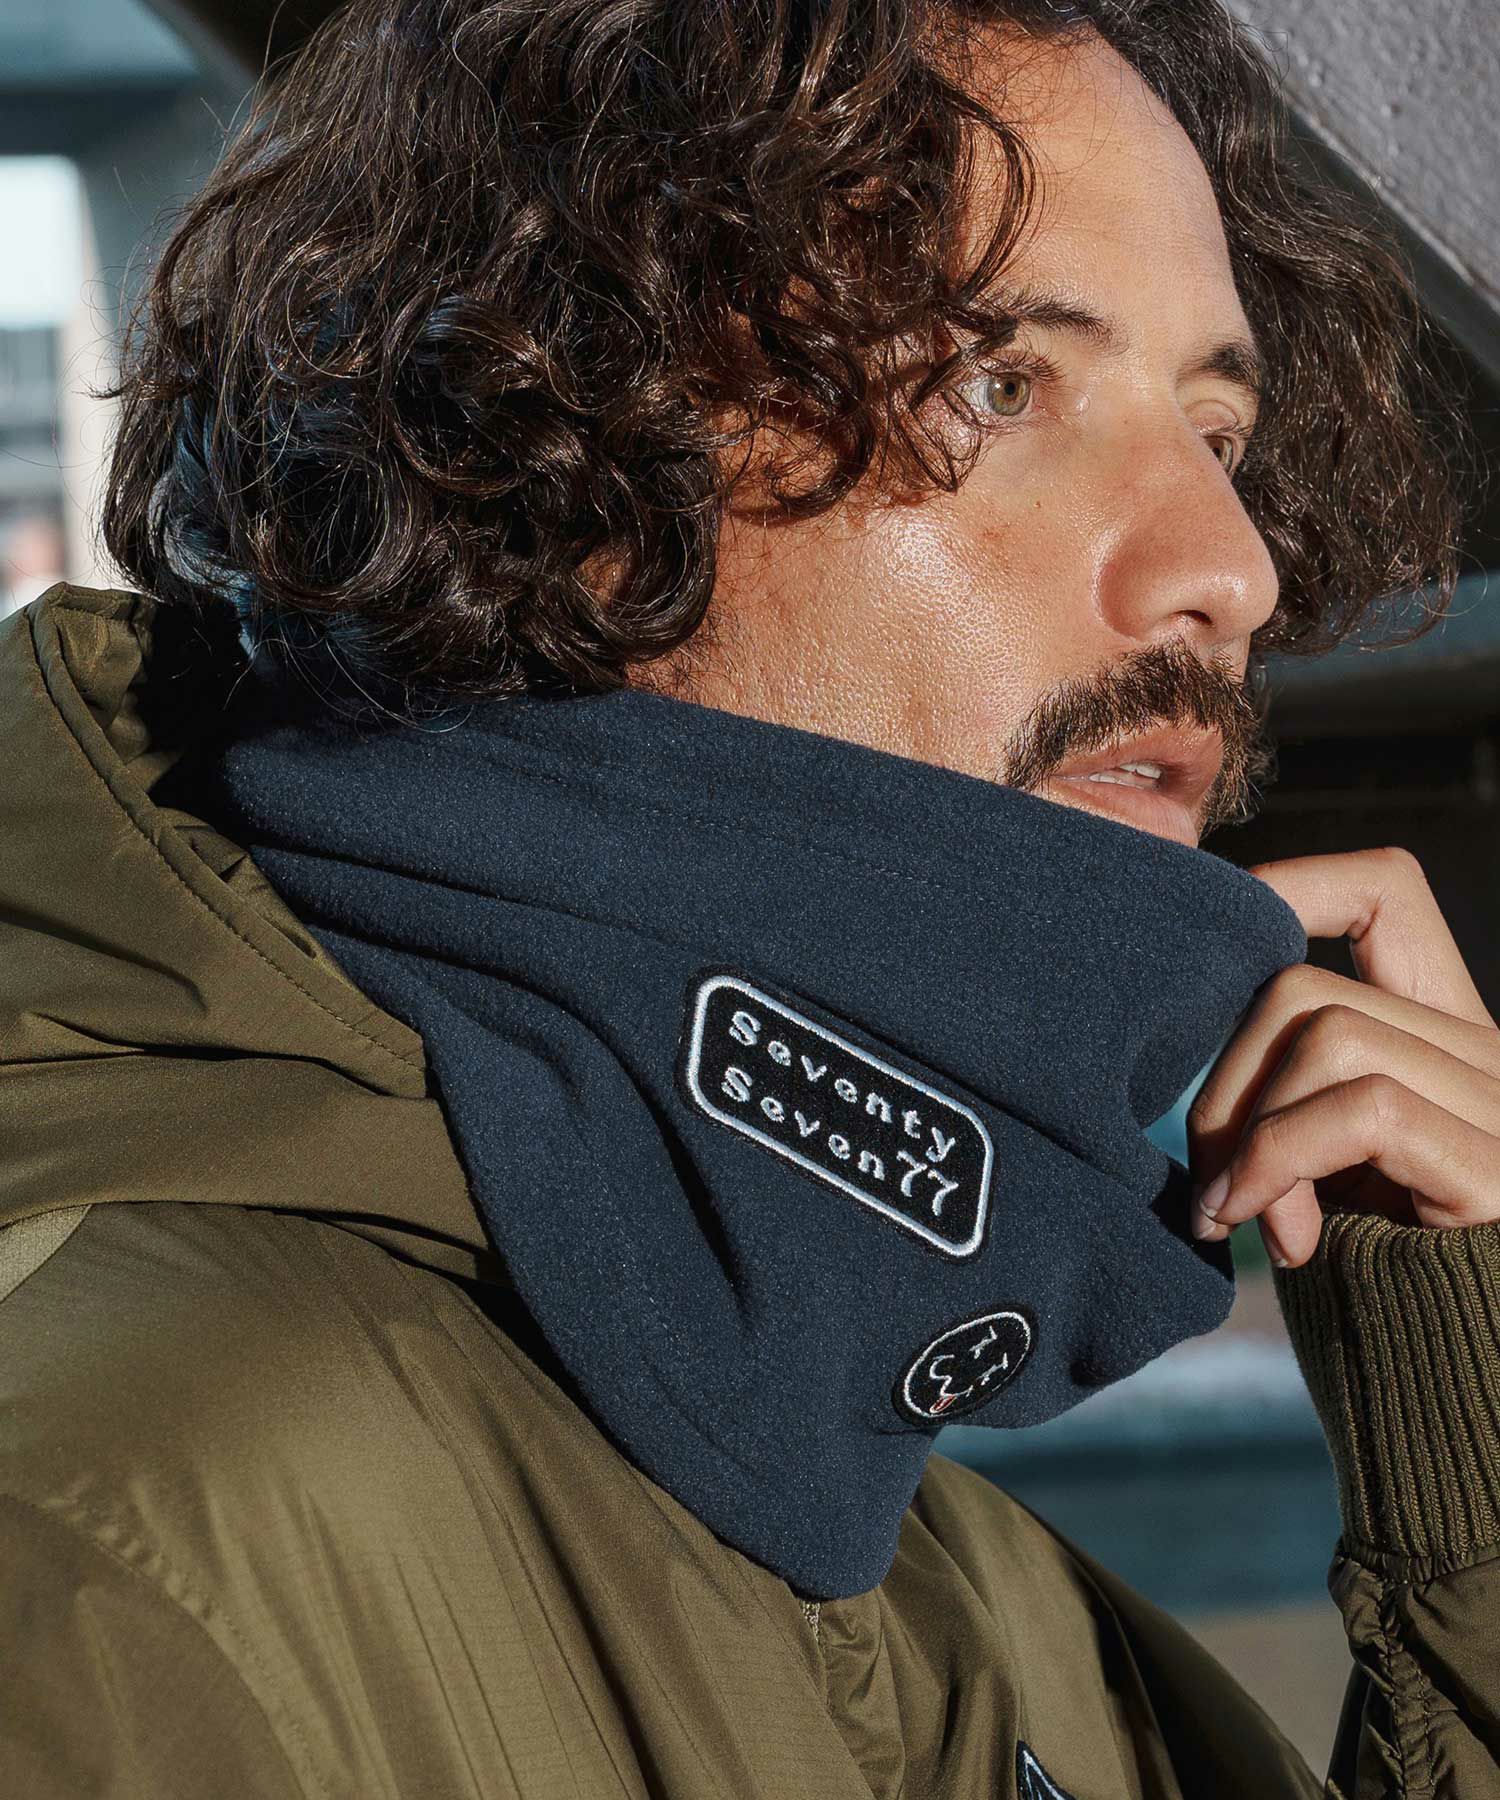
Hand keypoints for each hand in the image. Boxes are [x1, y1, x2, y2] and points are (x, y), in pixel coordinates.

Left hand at [1186, 846, 1499, 1267]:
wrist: (1476, 1431)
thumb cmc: (1385, 1308)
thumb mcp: (1328, 1183)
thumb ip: (1289, 1107)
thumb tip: (1187, 1065)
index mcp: (1445, 1044)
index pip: (1385, 890)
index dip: (1289, 885)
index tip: (1205, 954)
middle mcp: (1485, 1055)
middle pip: (1301, 979)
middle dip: (1219, 1074)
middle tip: (1209, 1177)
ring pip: (1322, 1031)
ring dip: (1246, 1130)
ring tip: (1245, 1219)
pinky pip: (1361, 1107)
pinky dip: (1280, 1160)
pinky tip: (1264, 1232)